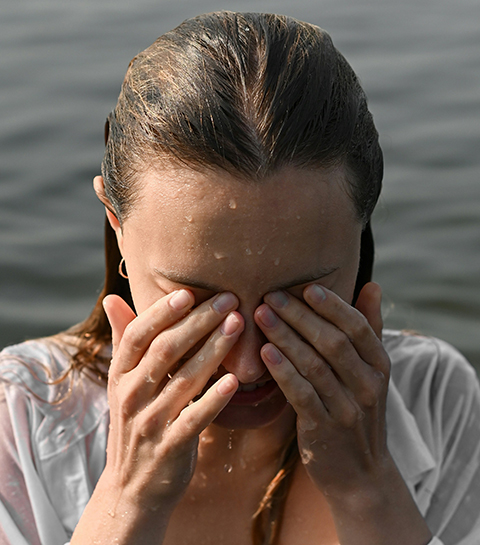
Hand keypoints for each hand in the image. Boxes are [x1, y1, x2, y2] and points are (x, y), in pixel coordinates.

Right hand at [102, 290, 243, 514]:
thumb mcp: (122, 383)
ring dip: (213, 350)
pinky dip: (214, 399)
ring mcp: (150, 423)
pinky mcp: (170, 448)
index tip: (188, 292)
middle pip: (165, 350)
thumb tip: (112, 298)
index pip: (137, 336)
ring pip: (183, 379)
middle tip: (228, 299)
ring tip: (238, 325)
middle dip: (198, 322)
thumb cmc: (135, 422)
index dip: (161, 312)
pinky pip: (194, 419)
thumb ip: (123, 339)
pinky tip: (236, 380)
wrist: (131, 487)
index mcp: (121, 375)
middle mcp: (131, 395)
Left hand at [254, 282, 390, 496]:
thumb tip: (372, 285)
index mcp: (380, 366)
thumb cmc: (359, 410)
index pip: (358, 328)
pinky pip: (302, 395)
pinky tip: (264, 352)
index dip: (333, 306)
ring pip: (315, 365)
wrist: (361, 473)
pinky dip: (284, 371)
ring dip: (286, 337)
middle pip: (333, 342)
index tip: (306, 288)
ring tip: (261, 315)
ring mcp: (347, 409)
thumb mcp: (372, 372)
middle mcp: (368, 386)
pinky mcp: (324, 430)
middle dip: (300, 316)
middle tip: (271, 296)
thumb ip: (369, 328)